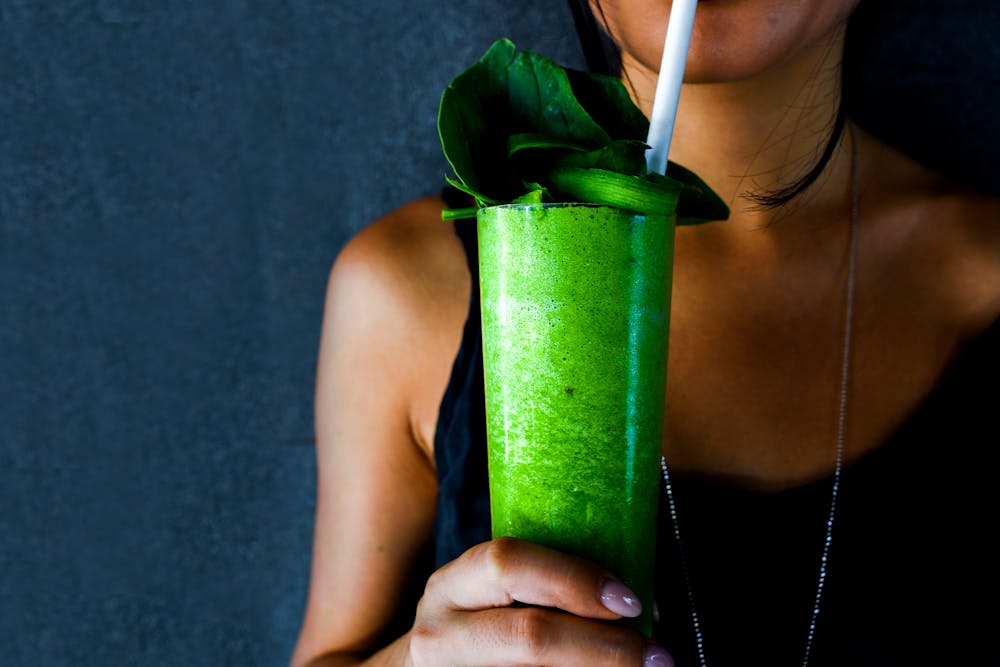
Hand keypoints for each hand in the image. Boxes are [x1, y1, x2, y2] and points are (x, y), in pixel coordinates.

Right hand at [407, 537, 672, 665]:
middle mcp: (440, 632)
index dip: (574, 579)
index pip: (508, 564)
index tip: (630, 600)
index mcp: (452, 586)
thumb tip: (639, 604)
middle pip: (530, 634)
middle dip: (605, 646)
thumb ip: (544, 588)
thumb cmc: (473, 628)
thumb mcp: (488, 597)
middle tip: (656, 655)